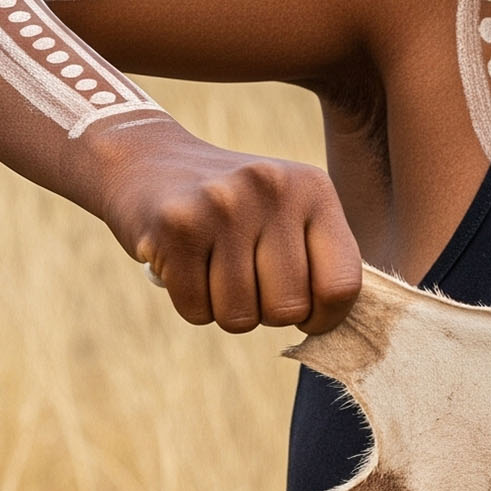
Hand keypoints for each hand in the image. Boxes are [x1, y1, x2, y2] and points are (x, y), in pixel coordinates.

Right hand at [93, 119, 360, 333]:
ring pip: (240, 317)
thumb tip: (338, 329)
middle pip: (289, 309)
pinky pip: (197, 311)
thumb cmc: (234, 207)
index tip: (306, 313)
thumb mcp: (289, 211)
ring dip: (226, 310)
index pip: (342, 285)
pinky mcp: (174, 227)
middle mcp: (271, 189)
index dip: (326, 318)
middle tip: (248, 281)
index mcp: (313, 188)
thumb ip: (322, 260)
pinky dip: (192, 305)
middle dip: (268, 313)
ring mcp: (221, 205)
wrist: (148, 161)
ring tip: (215, 269)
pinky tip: (187, 267)